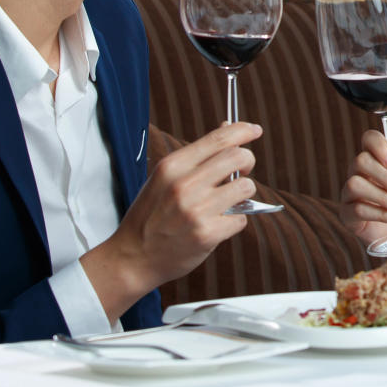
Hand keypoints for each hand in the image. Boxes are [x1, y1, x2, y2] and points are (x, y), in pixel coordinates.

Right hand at [82, 122, 259, 320]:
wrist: (132, 258)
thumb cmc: (150, 216)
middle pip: (237, 157)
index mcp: (172, 166)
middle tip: (243, 170)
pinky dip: (235, 220)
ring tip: (229, 200)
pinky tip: (219, 223)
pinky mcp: (207, 234)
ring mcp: (196, 210)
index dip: (242, 130)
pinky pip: (241, 218)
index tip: (254, 130)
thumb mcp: (164, 178)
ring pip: (246, 187)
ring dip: (244, 193)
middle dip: (248, 160)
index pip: (218, 139)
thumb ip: (196, 156)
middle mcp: (184, 185)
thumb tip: (227, 128)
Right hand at [340, 130, 386, 246]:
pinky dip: (382, 214)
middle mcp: (361, 172)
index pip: (369, 139)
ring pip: (355, 184)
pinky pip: (357, 209)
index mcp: (378, 158)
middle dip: (386, 178)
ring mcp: (352, 193)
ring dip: (383, 197)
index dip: (380, 148)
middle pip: (360, 161)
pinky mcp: (348, 214)